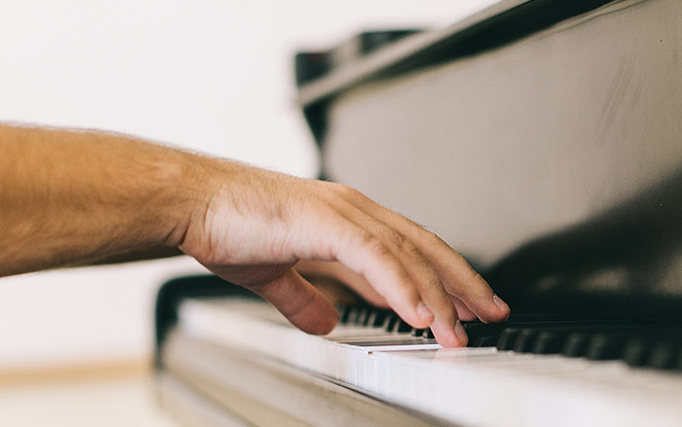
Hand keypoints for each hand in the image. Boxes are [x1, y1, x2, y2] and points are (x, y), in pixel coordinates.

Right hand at [177, 166, 508, 346]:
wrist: (190, 201)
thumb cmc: (227, 225)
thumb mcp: (274, 274)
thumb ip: (305, 297)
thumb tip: (328, 323)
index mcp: (347, 219)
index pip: (412, 249)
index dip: (444, 277)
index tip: (468, 305)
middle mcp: (355, 210)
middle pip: (425, 248)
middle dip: (461, 283)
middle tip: (492, 314)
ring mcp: (343, 213)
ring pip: (408, 255)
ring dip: (437, 296)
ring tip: (458, 331)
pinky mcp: (325, 221)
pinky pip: (376, 257)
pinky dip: (403, 285)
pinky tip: (420, 314)